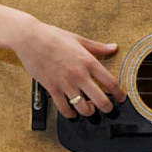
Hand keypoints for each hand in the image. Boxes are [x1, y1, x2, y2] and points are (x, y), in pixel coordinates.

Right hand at [12, 19, 126, 118]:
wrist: (30, 38)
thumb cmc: (53, 37)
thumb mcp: (79, 39)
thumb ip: (98, 47)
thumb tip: (114, 47)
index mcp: (88, 61)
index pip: (110, 82)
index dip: (119, 94)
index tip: (121, 98)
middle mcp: (79, 74)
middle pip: (100, 100)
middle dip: (108, 108)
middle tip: (109, 109)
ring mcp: (65, 83)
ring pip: (83, 108)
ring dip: (89, 112)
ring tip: (90, 109)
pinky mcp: (52, 89)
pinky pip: (64, 108)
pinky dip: (70, 114)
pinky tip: (73, 112)